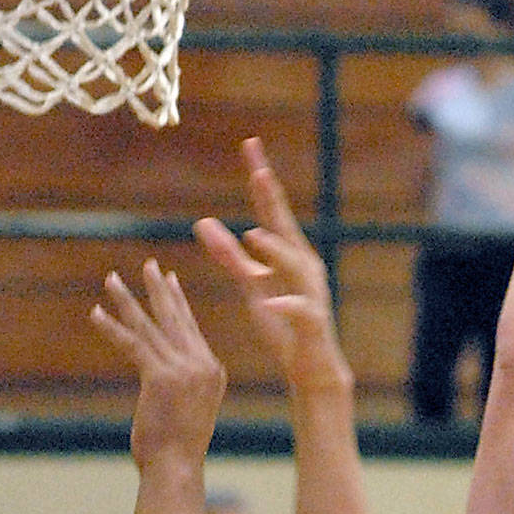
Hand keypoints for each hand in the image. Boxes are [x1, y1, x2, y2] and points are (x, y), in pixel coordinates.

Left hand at [90, 260, 227, 471]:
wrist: (177, 467)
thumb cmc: (179, 450)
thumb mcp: (190, 411)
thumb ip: (184, 388)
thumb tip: (167, 381)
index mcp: (213, 371)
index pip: (192, 328)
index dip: (179, 302)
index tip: (170, 281)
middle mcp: (202, 364)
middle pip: (175, 318)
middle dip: (159, 289)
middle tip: (150, 265)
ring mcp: (182, 369)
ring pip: (149, 326)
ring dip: (127, 300)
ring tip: (112, 279)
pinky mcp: (159, 376)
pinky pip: (131, 344)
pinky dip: (111, 327)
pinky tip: (96, 312)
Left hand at [195, 138, 349, 394]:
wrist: (312, 367)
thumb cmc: (283, 324)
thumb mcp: (250, 286)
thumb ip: (229, 256)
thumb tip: (202, 223)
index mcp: (288, 254)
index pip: (270, 209)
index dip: (260, 177)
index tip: (250, 146)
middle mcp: (304, 265)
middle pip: (286, 226)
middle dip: (272, 199)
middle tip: (258, 172)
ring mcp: (311, 292)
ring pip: (295, 266)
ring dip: (276, 250)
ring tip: (254, 235)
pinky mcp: (312, 322)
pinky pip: (299, 310)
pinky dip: (285, 304)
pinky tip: (270, 301)